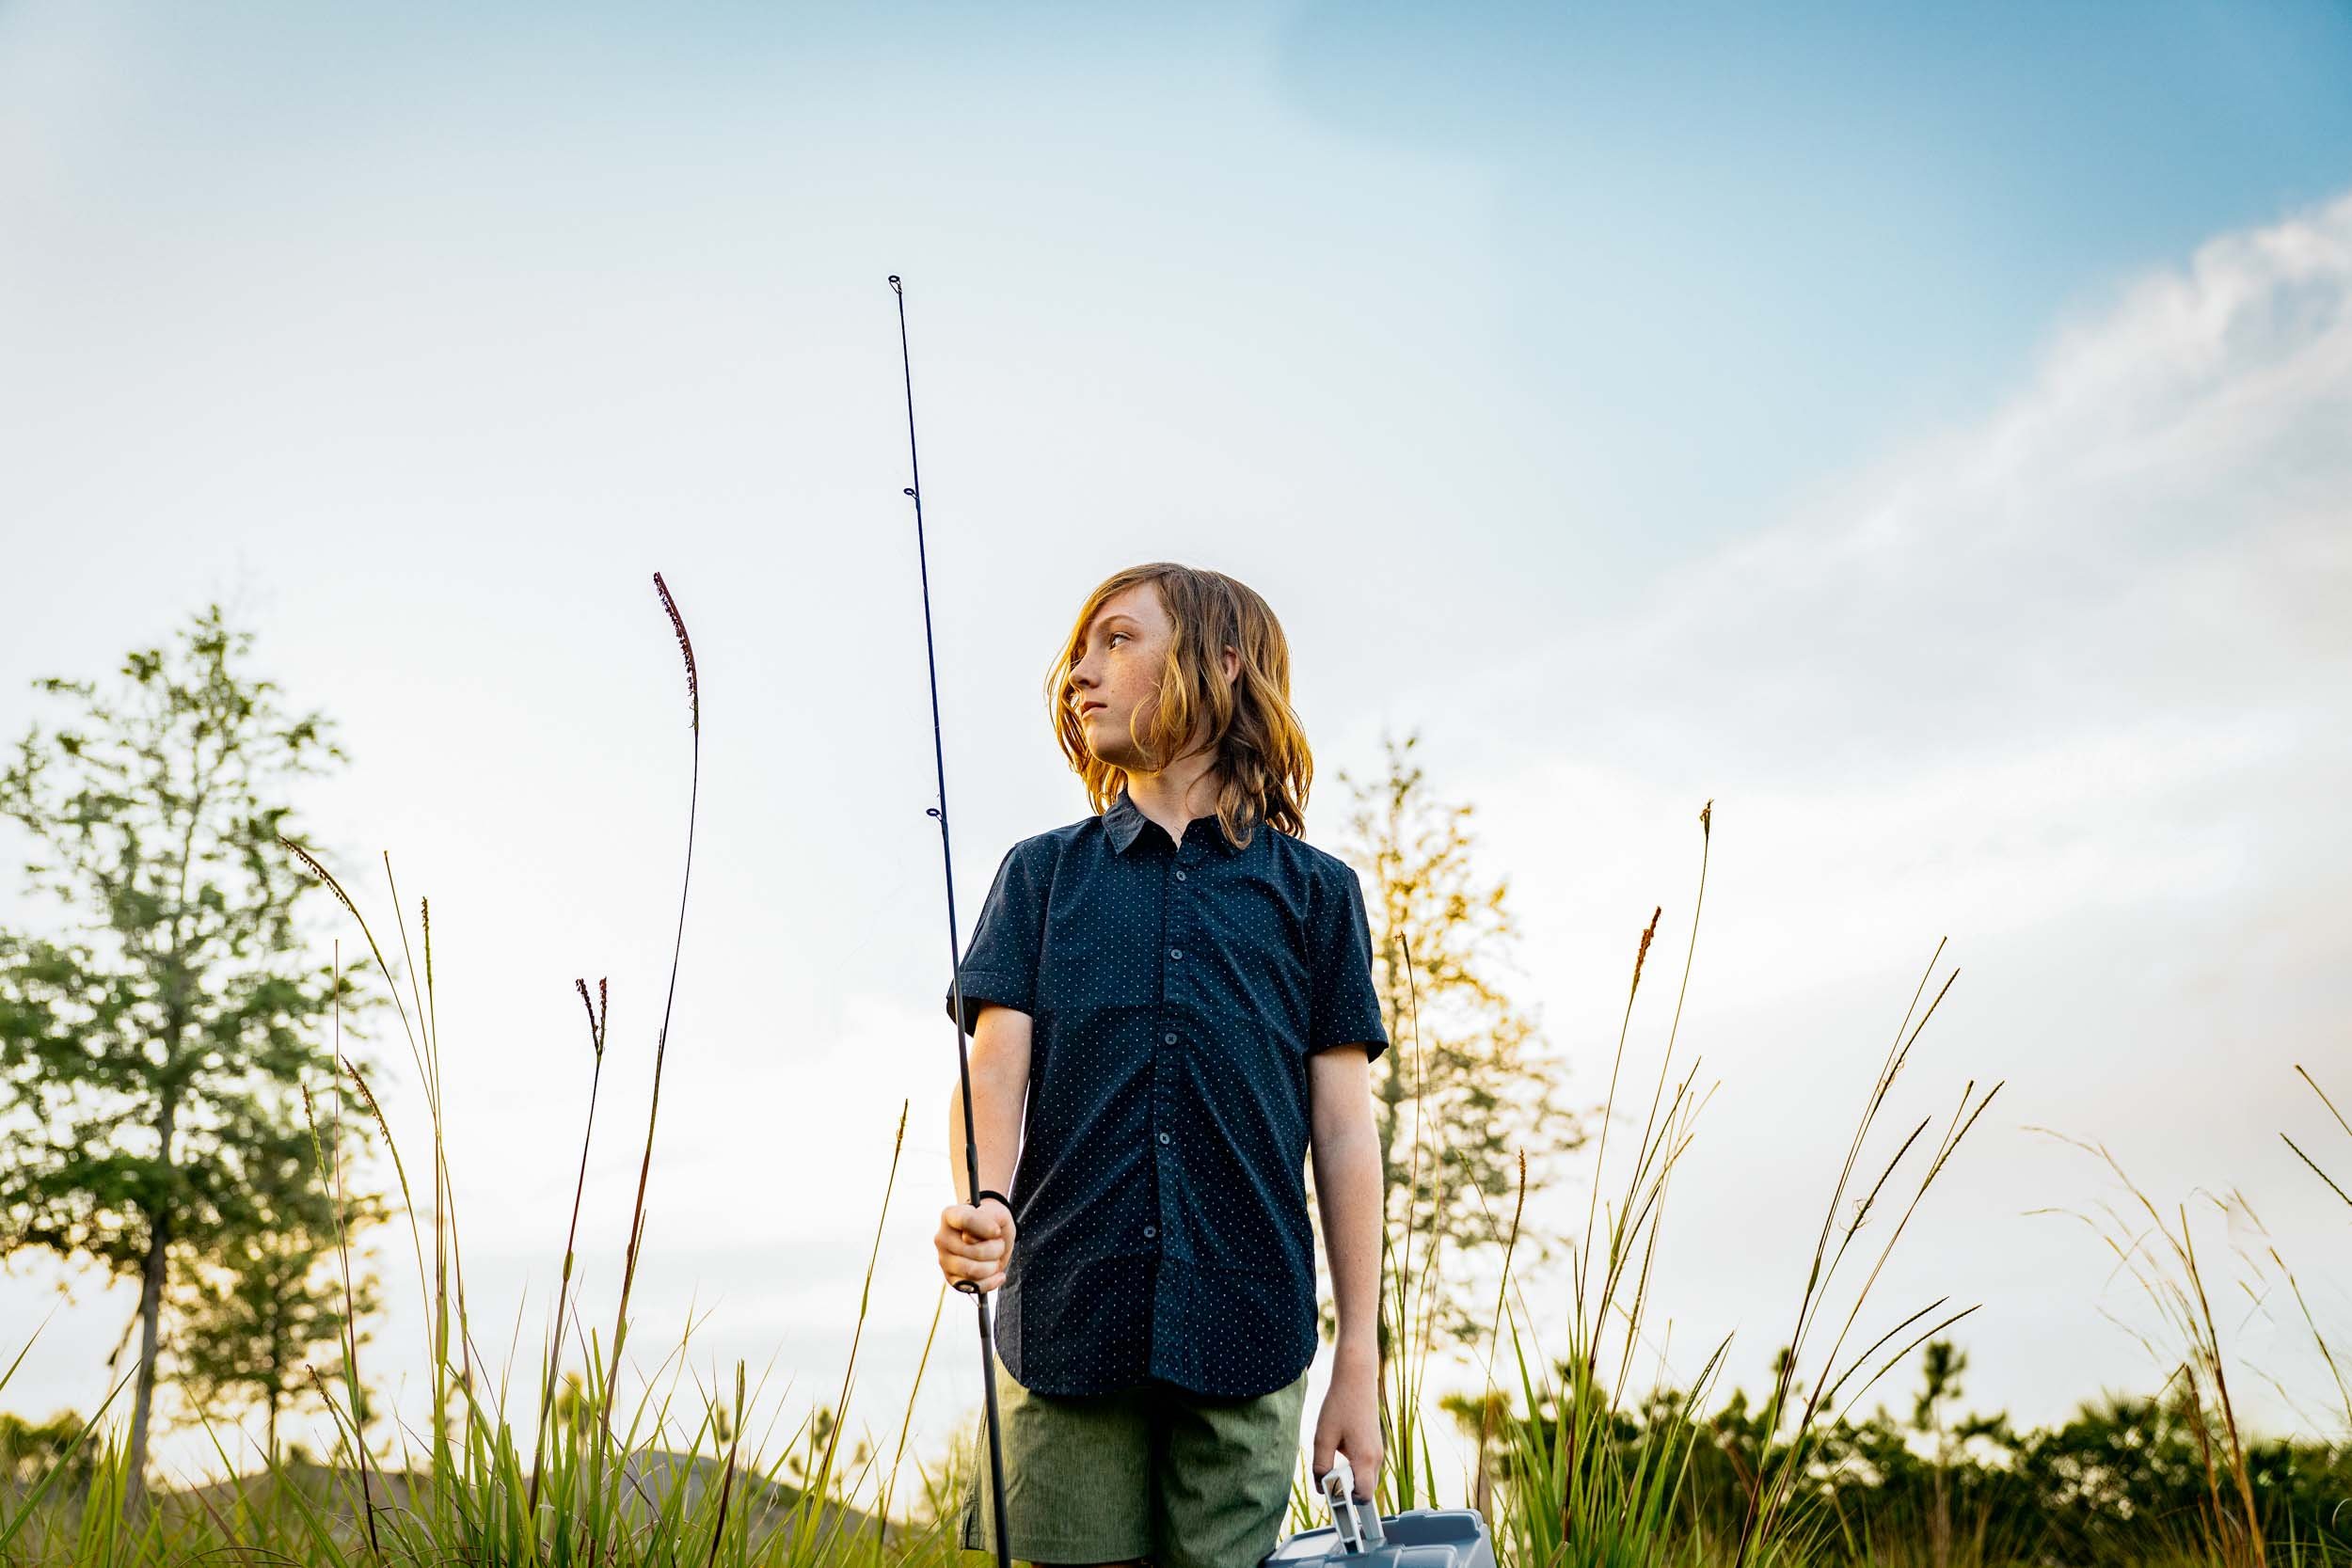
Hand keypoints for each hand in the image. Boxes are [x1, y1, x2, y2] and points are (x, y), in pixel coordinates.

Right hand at [934, 1196, 1015, 1292]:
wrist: (993, 1236)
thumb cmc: (993, 1222)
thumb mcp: (996, 1213)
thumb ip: (985, 1218)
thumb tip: (969, 1240)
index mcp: (950, 1216)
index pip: (965, 1220)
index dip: (986, 1227)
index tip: (996, 1230)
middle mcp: (942, 1238)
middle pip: (973, 1250)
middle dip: (996, 1249)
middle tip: (998, 1243)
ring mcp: (944, 1260)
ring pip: (972, 1271)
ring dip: (993, 1266)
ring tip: (996, 1257)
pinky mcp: (951, 1279)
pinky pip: (973, 1287)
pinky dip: (991, 1282)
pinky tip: (997, 1274)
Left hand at [1311, 1351, 1381, 1501]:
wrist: (1356, 1380)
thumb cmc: (1340, 1406)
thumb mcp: (1323, 1438)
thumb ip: (1321, 1466)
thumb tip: (1320, 1488)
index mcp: (1365, 1459)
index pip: (1363, 1496)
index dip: (1347, 1501)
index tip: (1331, 1495)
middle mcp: (1376, 1458)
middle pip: (1366, 1491)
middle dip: (1348, 1492)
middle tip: (1327, 1480)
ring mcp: (1378, 1452)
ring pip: (1366, 1479)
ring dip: (1350, 1480)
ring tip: (1331, 1464)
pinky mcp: (1374, 1446)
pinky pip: (1366, 1468)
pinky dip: (1354, 1469)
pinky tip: (1338, 1454)